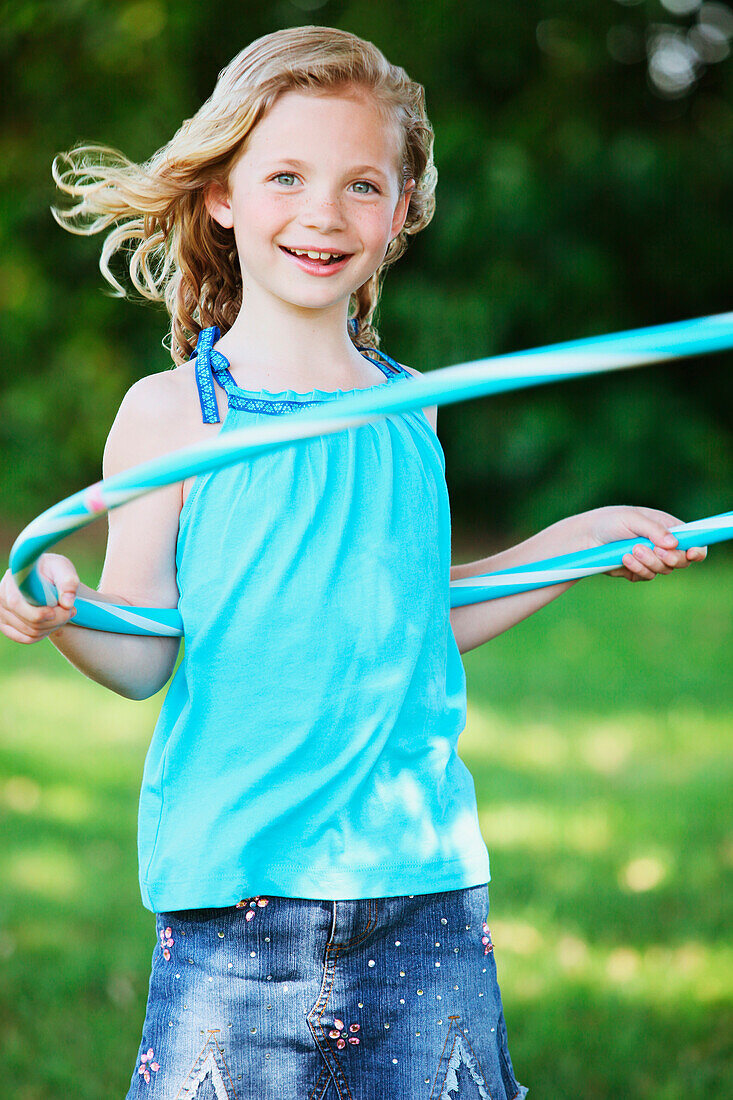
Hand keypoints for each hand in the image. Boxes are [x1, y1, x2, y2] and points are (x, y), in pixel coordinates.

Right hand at [0, 553, 78, 643]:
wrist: (44, 576)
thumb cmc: (52, 571)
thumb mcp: (63, 569)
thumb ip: (68, 582)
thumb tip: (67, 603)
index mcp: (11, 581)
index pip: (17, 604)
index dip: (38, 613)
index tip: (61, 610)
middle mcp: (1, 597)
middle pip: (28, 622)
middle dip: (55, 620)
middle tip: (71, 610)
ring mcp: (1, 612)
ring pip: (30, 632)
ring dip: (52, 627)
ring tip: (64, 613)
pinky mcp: (5, 624)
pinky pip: (26, 638)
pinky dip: (43, 634)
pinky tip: (53, 623)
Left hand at [585, 505, 707, 581]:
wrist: (587, 537)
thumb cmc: (611, 521)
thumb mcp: (633, 519)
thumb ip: (654, 530)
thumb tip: (674, 544)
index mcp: (669, 528)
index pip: (694, 541)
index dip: (697, 550)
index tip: (691, 554)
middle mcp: (663, 545)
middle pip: (682, 560)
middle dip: (670, 558)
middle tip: (656, 551)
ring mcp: (652, 560)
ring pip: (663, 570)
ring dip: (649, 562)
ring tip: (632, 550)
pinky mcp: (639, 572)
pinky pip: (646, 576)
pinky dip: (637, 569)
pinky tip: (624, 558)